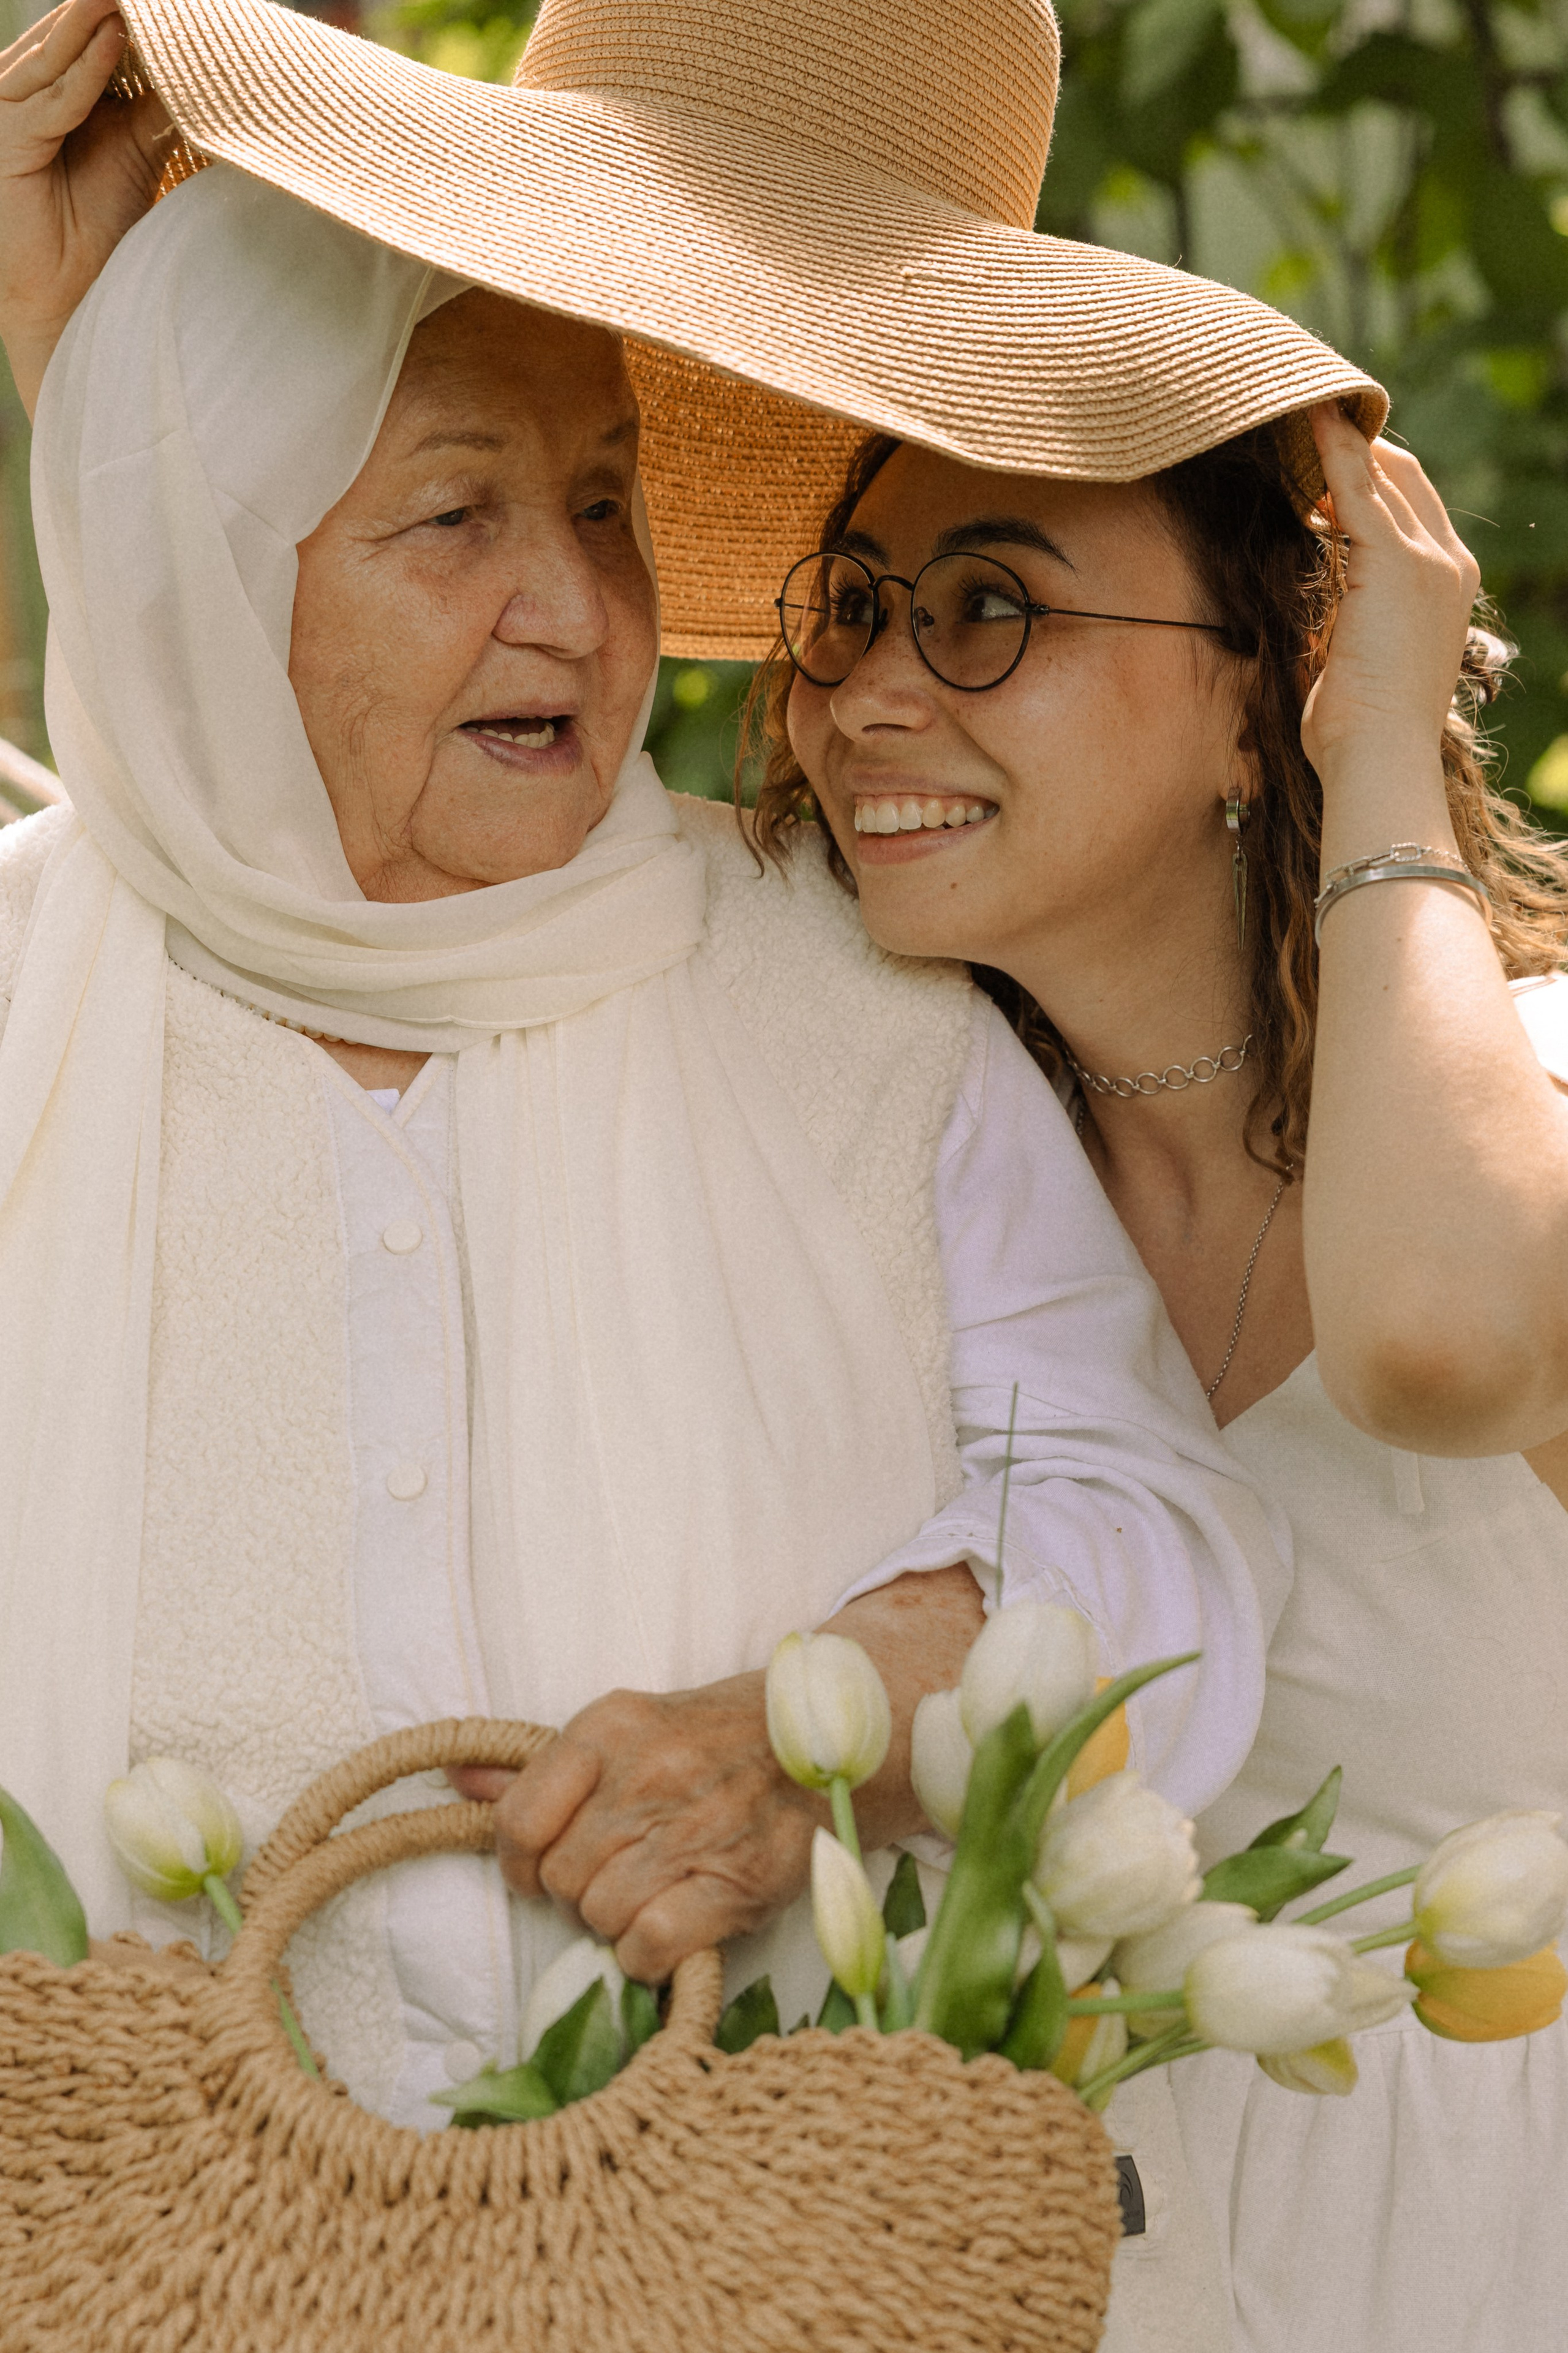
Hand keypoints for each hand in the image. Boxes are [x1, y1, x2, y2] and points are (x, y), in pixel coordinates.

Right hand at [0, 0, 171, 416]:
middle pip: (74, 33)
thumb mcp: (137, 150)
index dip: (129, 13)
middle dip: (113, 6)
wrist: (67, 296)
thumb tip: (200, 73)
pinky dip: (86, 70)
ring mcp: (12, 109)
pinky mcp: (10, 137)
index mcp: (56, 88)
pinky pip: (54, 96)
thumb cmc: (98, 229)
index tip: (178, 0)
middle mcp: (29, 90)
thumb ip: (157, 107)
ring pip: (60, 54)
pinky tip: (116, 40)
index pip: (93, 34)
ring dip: (99, 20)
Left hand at [451, 1675, 822, 1983]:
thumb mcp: (623, 1732)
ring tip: (649, 1896)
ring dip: (615, 1922)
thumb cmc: (707, 1743)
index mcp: (610, 1727)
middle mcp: (650, 1771)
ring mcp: (697, 1826)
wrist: (820, 1744)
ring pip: (600, 1914)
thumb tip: (456, 1779)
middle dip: (577, 1891)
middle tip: (615, 1877)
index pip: (519, 1819)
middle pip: (560, 1876)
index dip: (519, 1863)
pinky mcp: (739, 1881)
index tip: (542, 1869)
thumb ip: (540, 1769)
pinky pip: (649, 1945)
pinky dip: (647, 1955)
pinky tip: (668, 1931)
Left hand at [1301, 402, 1481, 786]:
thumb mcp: (1366, 661)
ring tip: (1296, 414)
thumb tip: (1330, 612)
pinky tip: (1305, 419)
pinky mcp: (1392, 561)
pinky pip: (1354, 488)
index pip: (1415, 509)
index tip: (1330, 463)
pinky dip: (1331, 450)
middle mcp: (1447, 563)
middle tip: (1306, 427)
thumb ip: (1358, 619)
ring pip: (1380, 477)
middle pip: (1403, 480)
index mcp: (1449, 586)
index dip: (1374, 480)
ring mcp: (1426, 558)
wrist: (1382, 755)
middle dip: (1359, 451)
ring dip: (1339, 442)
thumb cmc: (1364, 731)